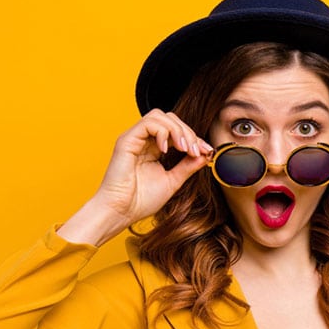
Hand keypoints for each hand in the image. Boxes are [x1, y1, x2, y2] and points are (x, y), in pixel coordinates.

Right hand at [59, 111, 212, 245]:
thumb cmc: (141, 200)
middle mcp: (143, 141)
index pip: (176, 131)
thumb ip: (188, 166)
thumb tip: (205, 154)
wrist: (121, 212)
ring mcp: (134, 139)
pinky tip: (167, 149)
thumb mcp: (173, 181)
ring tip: (185, 149)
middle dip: (188, 132)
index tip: (207, 150)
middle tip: (197, 150)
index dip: (194, 138)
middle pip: (170, 119)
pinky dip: (163, 132)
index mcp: (154, 149)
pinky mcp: (127, 140)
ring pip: (159, 116)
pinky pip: (148, 123)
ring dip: (178, 130)